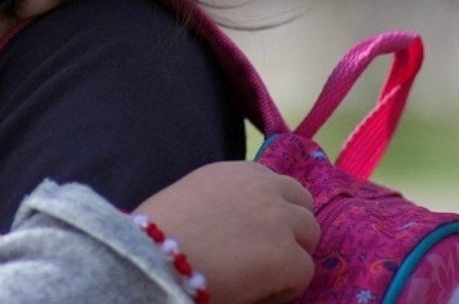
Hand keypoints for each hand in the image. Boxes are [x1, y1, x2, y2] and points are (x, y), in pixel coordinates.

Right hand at [133, 161, 318, 303]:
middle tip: (268, 251)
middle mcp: (262, 187)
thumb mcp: (192, 197)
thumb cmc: (158, 231)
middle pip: (303, 203)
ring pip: (310, 235)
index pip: (275, 182)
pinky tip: (254, 290)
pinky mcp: (289, 256)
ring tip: (262, 273)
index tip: (256, 228)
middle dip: (292, 225)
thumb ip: (224, 199)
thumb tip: (237, 222)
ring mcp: (280, 220)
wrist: (153, 255)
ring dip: (292, 252)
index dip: (272, 206)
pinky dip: (284, 286)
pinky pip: (304, 273)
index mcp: (235, 172)